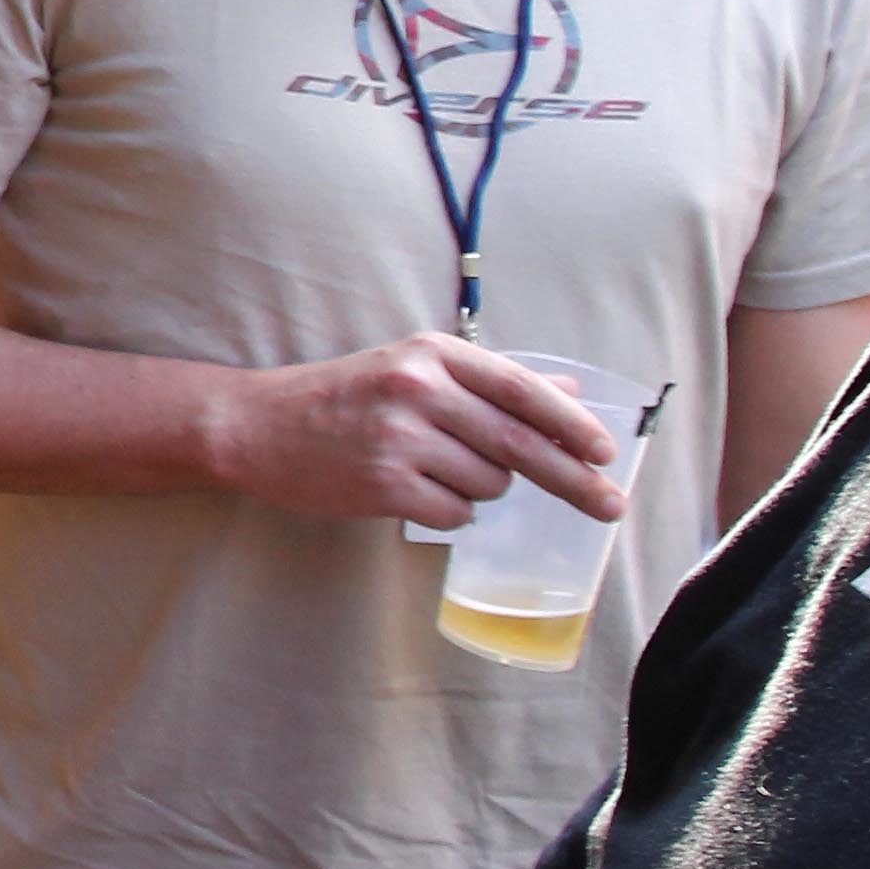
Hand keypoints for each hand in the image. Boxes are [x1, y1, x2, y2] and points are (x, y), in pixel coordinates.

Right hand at [222, 336, 620, 530]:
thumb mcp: (414, 370)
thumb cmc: (342, 397)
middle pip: (520, 445)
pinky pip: (455, 513)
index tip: (606, 451)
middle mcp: (418, 391)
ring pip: (489, 483)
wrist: (258, 426)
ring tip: (436, 470)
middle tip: (611, 505)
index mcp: (432, 354)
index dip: (571, 424)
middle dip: (574, 480)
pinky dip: (449, 511)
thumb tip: (569, 397)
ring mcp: (399, 439)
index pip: (522, 390)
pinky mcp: (383, 486)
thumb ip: (490, 382)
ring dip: (482, 488)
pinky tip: (417, 492)